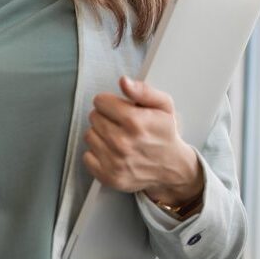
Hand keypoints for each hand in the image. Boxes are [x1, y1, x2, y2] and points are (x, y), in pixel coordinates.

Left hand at [83, 76, 203, 204]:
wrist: (173, 167)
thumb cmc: (165, 134)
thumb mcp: (163, 106)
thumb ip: (143, 90)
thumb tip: (124, 81)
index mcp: (135, 122)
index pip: (100, 101)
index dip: (110, 102)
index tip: (119, 109)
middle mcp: (122, 143)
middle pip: (93, 117)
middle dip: (105, 117)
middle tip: (120, 124)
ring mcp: (115, 162)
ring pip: (89, 135)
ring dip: (100, 135)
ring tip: (117, 138)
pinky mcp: (109, 176)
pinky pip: (87, 156)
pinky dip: (97, 154)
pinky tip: (112, 152)